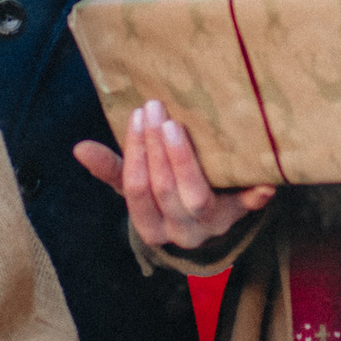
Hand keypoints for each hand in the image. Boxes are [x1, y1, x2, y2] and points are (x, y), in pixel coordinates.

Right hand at [72, 101, 276, 252]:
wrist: (210, 225)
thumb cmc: (166, 199)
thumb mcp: (137, 189)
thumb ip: (111, 170)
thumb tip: (79, 149)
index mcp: (152, 228)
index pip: (137, 191)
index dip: (135, 155)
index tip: (136, 117)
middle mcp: (182, 232)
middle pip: (165, 191)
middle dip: (157, 149)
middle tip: (156, 108)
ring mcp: (214, 225)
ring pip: (197, 197)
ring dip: (185, 159)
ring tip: (177, 124)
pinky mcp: (242, 214)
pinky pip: (250, 206)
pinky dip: (255, 194)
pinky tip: (261, 178)